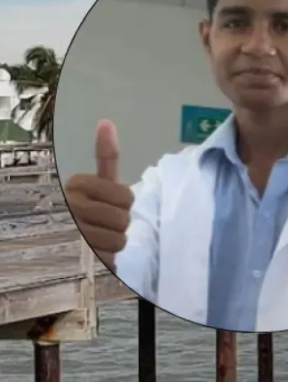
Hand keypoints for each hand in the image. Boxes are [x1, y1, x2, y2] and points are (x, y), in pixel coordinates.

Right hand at [63, 120, 133, 270]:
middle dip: (120, 223)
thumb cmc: (90, 207)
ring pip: (118, 240)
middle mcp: (70, 207)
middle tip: (106, 222)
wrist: (67, 241)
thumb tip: (106, 122)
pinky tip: (96, 253)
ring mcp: (71, 233)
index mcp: (77, 185)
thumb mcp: (99, 182)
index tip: (110, 202)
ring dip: (115, 242)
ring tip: (101, 237)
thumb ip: (106, 156)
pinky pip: (108, 259)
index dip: (125, 203)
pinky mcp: (75, 257)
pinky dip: (107, 259)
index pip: (126, 197)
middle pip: (123, 219)